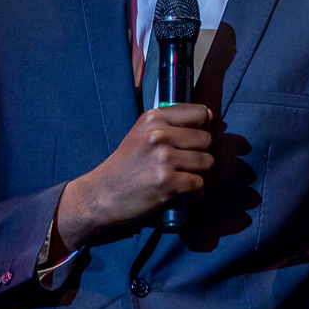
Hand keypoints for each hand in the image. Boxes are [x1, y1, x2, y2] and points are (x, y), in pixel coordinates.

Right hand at [54, 103, 213, 249]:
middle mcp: (160, 135)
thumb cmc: (124, 165)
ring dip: (200, 173)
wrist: (101, 194)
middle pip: (206, 139)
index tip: (198, 137)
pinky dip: (196, 192)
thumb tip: (207, 117)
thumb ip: (168, 125)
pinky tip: (184, 193)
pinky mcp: (167, 182)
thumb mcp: (141, 134)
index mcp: (154, 118)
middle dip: (202, 153)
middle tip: (189, 164)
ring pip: (207, 162)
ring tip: (187, 178)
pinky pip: (199, 184)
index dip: (203, 127)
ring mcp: (164, 159)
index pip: (198, 113)